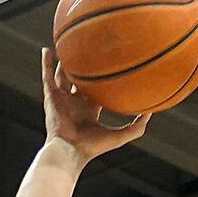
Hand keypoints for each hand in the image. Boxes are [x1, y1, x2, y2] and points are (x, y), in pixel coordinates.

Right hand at [41, 48, 148, 164]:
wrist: (71, 151)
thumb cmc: (94, 147)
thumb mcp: (121, 136)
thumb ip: (137, 126)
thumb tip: (151, 112)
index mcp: (89, 110)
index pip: (97, 90)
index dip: (103, 79)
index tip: (111, 64)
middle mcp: (75, 102)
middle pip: (79, 80)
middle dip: (84, 67)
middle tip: (90, 49)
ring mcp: (62, 99)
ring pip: (63, 75)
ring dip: (65, 62)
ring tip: (67, 45)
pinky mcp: (51, 97)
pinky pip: (47, 77)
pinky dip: (45, 64)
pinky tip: (46, 49)